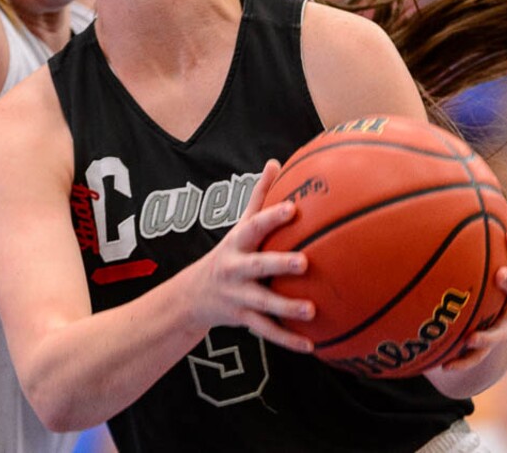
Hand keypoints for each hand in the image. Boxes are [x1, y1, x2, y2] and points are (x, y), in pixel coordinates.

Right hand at [189, 160, 315, 352]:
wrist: (194, 295)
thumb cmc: (230, 251)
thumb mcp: (240, 224)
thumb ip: (259, 195)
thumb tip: (275, 161)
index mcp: (238, 243)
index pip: (255, 226)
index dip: (272, 217)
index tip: (293, 208)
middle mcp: (236, 269)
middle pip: (257, 265)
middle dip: (279, 263)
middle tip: (304, 262)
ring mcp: (239, 296)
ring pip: (263, 302)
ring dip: (287, 307)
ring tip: (312, 310)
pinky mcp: (244, 319)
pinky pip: (267, 331)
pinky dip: (288, 339)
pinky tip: (311, 345)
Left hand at [441, 228, 506, 372]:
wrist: (491, 316)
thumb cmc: (484, 275)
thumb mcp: (485, 257)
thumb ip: (472, 234)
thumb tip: (446, 193)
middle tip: (501, 274)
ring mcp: (506, 325)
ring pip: (501, 331)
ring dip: (489, 334)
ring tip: (474, 336)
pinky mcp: (489, 345)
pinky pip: (477, 356)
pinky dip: (462, 360)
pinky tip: (445, 364)